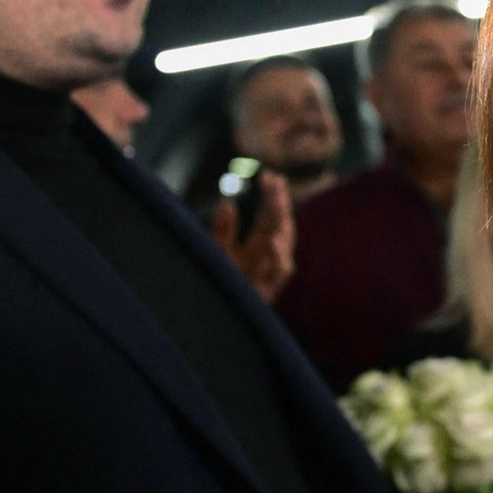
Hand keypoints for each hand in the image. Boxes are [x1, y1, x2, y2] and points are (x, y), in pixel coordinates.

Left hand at [211, 170, 296, 301]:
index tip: (269, 176)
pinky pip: (281, 270)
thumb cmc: (214, 284)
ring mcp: (270, 271)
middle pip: (279, 223)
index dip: (271, 196)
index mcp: (256, 245)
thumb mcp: (215, 251)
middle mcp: (267, 255)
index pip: (268, 215)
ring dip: (281, 221)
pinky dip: (278, 255)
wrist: (207, 316)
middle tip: (275, 182)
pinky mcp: (269, 288)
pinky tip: (272, 240)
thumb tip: (229, 203)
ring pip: (285, 242)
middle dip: (279, 202)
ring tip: (276, 201)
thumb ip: (223, 230)